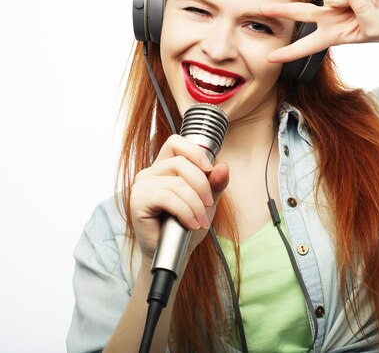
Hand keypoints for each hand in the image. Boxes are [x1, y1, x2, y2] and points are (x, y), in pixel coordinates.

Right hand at [129, 135, 228, 269]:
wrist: (173, 254)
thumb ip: (215, 183)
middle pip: (181, 163)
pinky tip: (191, 223)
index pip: (176, 142)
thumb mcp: (207, 201)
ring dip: (195, 204)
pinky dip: (185, 211)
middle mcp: (150, 172)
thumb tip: (223, 166)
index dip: (195, 151)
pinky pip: (168, 197)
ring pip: (176, 183)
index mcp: (165, 166)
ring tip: (201, 220)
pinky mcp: (137, 200)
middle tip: (209, 204)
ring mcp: (142, 185)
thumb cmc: (186, 226)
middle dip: (202, 185)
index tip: (210, 168)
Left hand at [261, 0, 378, 62]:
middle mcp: (330, 17)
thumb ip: (359, 8)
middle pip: (300, 12)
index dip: (288, 52)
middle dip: (281, 11)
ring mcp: (337, 0)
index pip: (306, 45)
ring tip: (370, 2)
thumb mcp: (373, 26)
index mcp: (332, 35)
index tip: (270, 58)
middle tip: (260, 8)